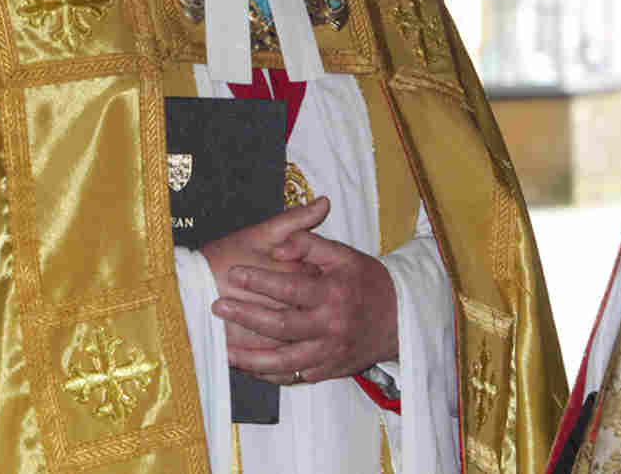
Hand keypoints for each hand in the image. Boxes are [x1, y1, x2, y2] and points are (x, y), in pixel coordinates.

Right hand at [202, 198, 328, 349]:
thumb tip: (324, 203)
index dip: (320, 277)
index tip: (319, 275)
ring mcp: (262, 327)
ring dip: (300, 333)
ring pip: (292, 334)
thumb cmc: (222, 256)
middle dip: (312, 306)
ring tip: (303, 328)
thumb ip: (294, 220)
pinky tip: (286, 349)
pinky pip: (271, 355)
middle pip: (307, 307)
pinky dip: (281, 353)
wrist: (185, 285)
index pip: (314, 277)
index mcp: (281, 270)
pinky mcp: (248, 346)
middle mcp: (274, 301)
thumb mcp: (258, 234)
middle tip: (314, 303)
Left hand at [211, 200, 398, 385]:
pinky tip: (251, 368)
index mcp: (332, 293)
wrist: (402, 320)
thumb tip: (279, 246)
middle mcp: (330, 326)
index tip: (234, 273)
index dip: (259, 280)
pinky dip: (271, 375)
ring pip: (284, 361)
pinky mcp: (329, 371)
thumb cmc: (368, 282)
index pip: (288, 287)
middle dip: (246, 317)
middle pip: (280, 326)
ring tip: (224, 349)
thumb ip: (310, 245)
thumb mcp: (344, 254)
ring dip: (251, 358)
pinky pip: (295, 376)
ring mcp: (330, 353)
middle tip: (218, 308)